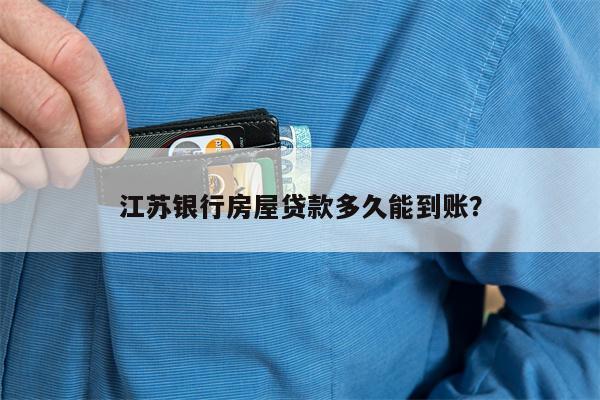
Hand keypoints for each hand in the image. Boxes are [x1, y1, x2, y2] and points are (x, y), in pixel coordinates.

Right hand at [0, 0, 128, 202]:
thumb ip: (60, 74)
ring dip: (38, 172)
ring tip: (39, 174)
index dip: (103, 110)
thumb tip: (111, 139)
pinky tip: (10, 180)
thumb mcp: (16, 39)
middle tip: (74, 171)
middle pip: (49, 106)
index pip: (72, 58)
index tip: (111, 145)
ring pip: (16, 144)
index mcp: (7, 10)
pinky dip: (6, 185)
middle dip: (73, 152)